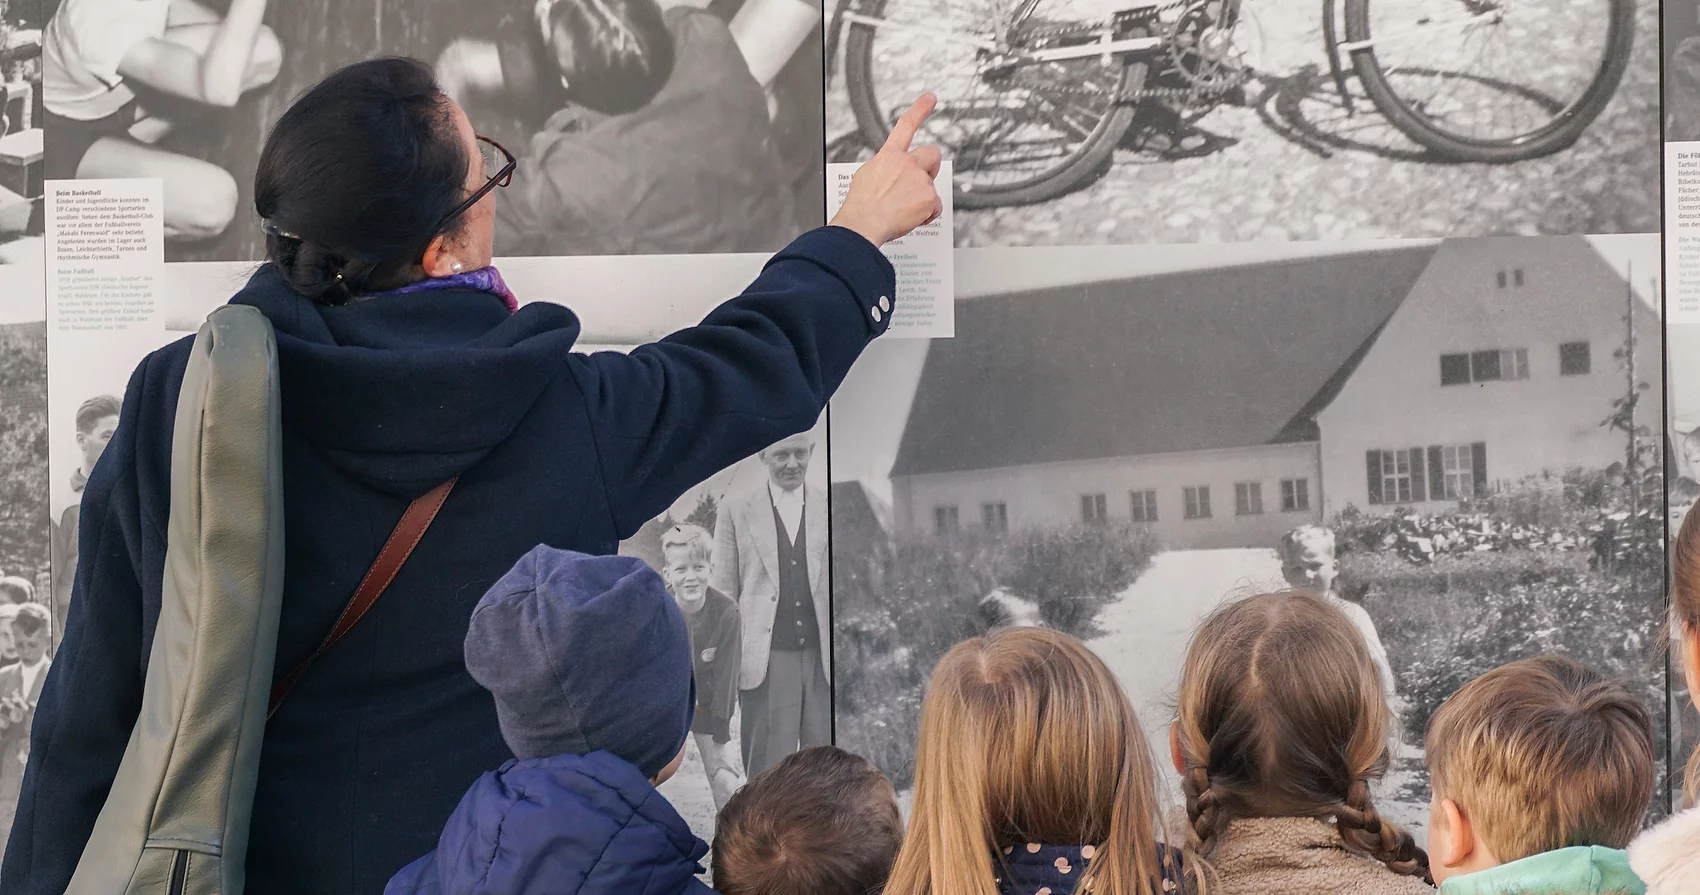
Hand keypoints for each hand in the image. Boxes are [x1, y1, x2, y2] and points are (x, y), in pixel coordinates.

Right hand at [829, 94, 943, 247]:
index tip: (930, 98)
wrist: (863, 224)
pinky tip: (911, 218)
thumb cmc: (861, 206)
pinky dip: (926, 214)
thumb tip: (889, 174)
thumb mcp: (865, 176)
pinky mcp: (929, 197)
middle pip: (933, 153)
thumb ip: (883, 169)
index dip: (920, 109)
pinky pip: (936, 207)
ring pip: (932, 186)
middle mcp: (907, 163)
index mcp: (888, 156)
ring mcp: (920, 179)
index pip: (906, 125)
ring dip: (923, 197)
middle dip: (931, 166)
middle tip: (922, 180)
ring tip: (904, 209)